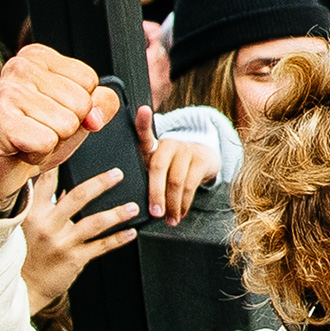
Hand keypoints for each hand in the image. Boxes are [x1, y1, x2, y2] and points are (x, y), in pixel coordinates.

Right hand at [0, 46, 121, 218]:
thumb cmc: (35, 135)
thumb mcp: (77, 114)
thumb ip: (101, 105)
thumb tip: (95, 116)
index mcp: (38, 57)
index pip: (89, 81)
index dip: (78, 108)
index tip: (51, 113)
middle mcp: (19, 67)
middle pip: (80, 103)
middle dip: (66, 127)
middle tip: (38, 130)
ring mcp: (6, 92)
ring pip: (66, 124)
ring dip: (52, 143)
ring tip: (28, 138)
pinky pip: (47, 142)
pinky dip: (38, 154)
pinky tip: (19, 148)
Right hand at [17, 166, 142, 313]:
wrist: (22, 287)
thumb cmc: (23, 255)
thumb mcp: (26, 227)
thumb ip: (43, 207)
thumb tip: (64, 188)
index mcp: (33, 212)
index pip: (48, 181)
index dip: (63, 164)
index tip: (77, 150)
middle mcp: (48, 225)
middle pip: (79, 196)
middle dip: (101, 183)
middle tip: (118, 174)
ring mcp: (62, 242)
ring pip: (95, 222)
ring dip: (117, 213)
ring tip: (133, 207)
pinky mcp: (74, 259)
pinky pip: (101, 246)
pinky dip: (118, 238)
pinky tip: (130, 232)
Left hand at [131, 106, 209, 226]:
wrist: (203, 160)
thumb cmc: (170, 168)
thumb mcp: (156, 168)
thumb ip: (143, 176)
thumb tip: (126, 204)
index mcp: (153, 147)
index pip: (145, 133)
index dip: (143, 122)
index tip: (142, 110)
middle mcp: (169, 144)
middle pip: (159, 167)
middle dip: (155, 194)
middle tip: (154, 213)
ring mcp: (187, 150)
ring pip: (176, 180)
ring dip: (172, 204)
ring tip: (169, 220)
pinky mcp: (202, 160)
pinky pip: (191, 185)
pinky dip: (184, 204)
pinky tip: (181, 213)